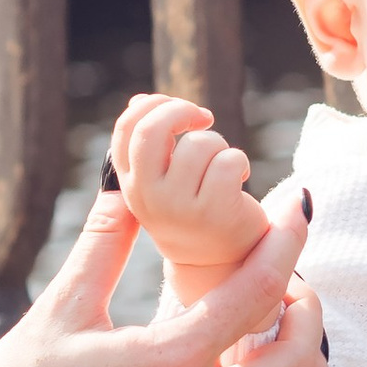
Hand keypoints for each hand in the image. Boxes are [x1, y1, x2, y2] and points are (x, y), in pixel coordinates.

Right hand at [0, 181, 333, 366]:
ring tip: (299, 343)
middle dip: (308, 313)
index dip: (287, 241)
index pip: (255, 292)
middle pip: (295, 361)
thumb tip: (125, 182)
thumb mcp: (58, 310)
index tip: (299, 206)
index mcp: (162, 362)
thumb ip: (104, 243)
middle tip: (292, 286)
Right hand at [110, 92, 273, 307]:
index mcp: (131, 186)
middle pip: (151, 130)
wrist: (222, 267)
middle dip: (181, 110)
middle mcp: (148, 198)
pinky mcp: (215, 213)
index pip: (127, 129)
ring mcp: (180, 208)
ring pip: (200, 144)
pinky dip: (239, 163)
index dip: (154, 106)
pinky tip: (238, 181)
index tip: (179, 112)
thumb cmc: (195, 214)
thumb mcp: (163, 180)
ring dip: (219, 146)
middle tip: (204, 118)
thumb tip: (138, 100)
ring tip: (224, 169)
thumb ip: (149, 145)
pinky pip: (229, 162)